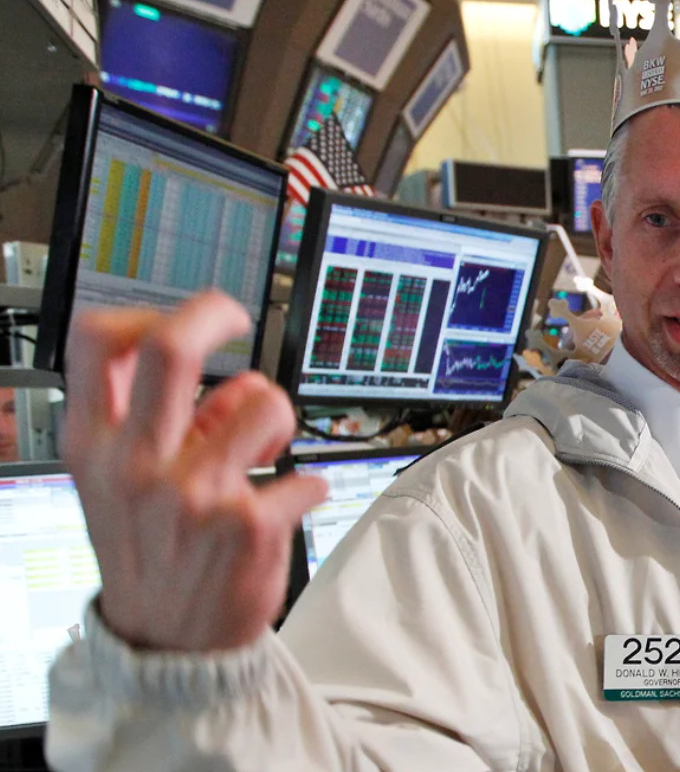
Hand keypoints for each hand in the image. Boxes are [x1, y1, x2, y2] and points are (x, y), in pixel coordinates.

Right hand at [65, 292, 326, 652]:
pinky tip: (284, 507)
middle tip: (238, 319)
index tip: (183, 321)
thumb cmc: (148, 552)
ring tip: (266, 450)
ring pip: (263, 399)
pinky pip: (304, 473)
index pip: (97, 344)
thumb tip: (213, 376)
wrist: (166, 642)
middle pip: (171, 346)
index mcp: (97, 447)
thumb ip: (148, 423)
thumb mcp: (114, 484)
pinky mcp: (247, 523)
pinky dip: (307, 487)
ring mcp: (193, 493)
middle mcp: (139, 464)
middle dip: (214, 313)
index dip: (148, 313)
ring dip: (278, 417)